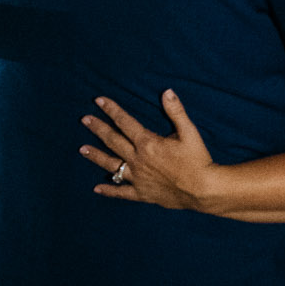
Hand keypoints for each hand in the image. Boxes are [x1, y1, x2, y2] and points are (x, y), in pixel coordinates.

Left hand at [80, 90, 215, 208]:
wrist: (202, 190)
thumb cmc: (197, 160)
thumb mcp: (189, 132)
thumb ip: (176, 111)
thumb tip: (166, 92)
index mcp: (148, 143)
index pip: (125, 122)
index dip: (112, 110)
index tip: (99, 100)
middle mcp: (138, 159)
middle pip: (113, 141)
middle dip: (98, 128)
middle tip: (85, 119)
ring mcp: (138, 178)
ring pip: (112, 165)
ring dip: (96, 156)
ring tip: (82, 149)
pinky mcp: (142, 193)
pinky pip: (121, 192)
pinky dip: (109, 190)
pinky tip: (97, 188)